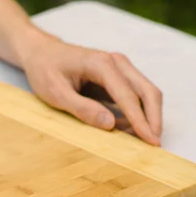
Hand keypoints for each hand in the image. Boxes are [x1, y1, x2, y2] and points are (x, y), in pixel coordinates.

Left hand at [20, 30, 161, 145]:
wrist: (41, 53)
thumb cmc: (45, 70)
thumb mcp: (55, 93)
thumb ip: (82, 108)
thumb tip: (110, 124)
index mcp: (101, 64)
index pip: (128, 96)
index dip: (141, 120)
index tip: (151, 140)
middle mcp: (116, 62)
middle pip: (147, 91)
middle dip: (153, 118)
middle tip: (154, 144)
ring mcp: (119, 67)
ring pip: (145, 92)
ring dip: (147, 116)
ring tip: (142, 141)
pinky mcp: (116, 76)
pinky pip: (134, 94)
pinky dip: (136, 112)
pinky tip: (130, 130)